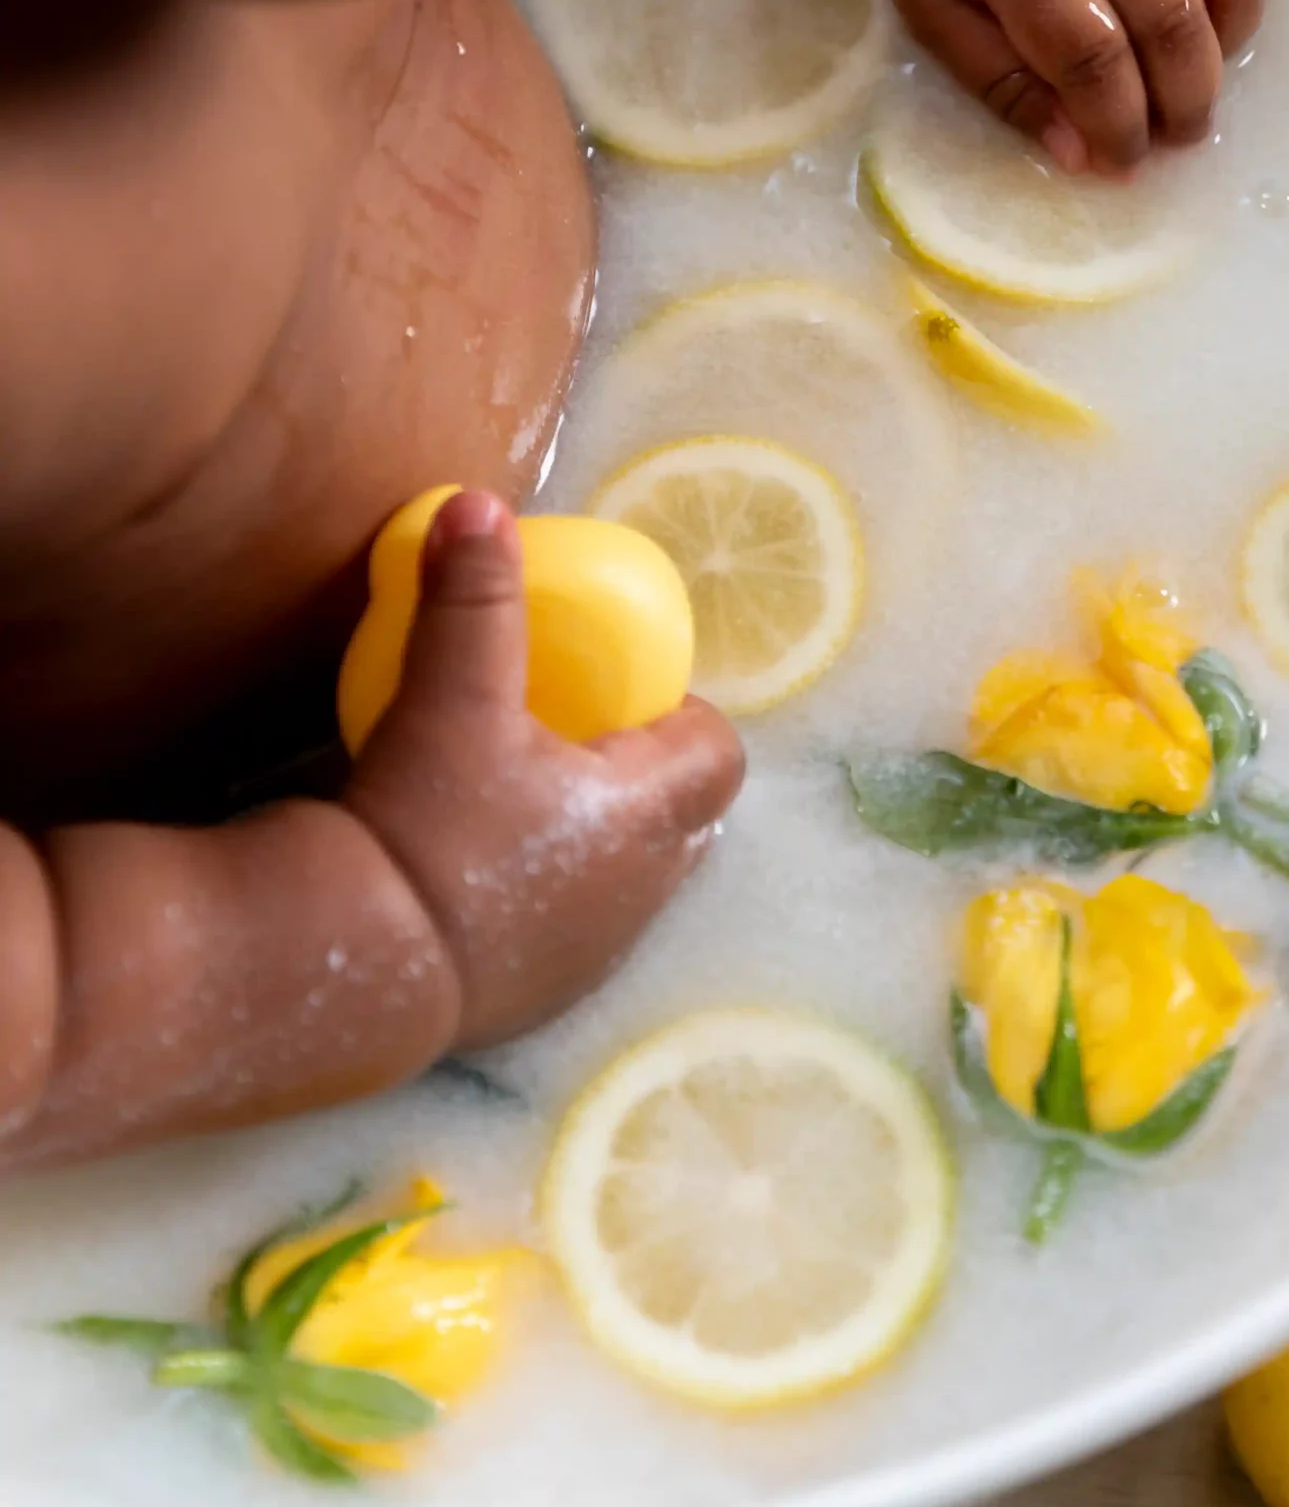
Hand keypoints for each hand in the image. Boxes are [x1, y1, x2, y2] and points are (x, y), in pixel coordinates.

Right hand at [350, 491, 742, 1048]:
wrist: (351, 964)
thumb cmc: (424, 821)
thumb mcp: (450, 694)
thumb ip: (473, 598)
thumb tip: (481, 505)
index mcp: (647, 812)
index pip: (719, 755)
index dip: (688, 718)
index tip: (625, 691)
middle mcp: (640, 890)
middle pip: (686, 822)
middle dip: (649, 778)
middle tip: (575, 737)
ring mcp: (593, 955)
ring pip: (630, 883)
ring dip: (600, 841)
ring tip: (525, 799)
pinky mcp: (537, 1002)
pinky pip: (570, 934)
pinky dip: (547, 898)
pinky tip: (481, 871)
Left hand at [869, 0, 1279, 174]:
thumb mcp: (930, 2)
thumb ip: (1001, 82)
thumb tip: (1081, 154)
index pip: (1091, 54)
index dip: (1117, 124)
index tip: (1122, 162)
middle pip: (1173, 16)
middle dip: (1185, 98)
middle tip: (1177, 133)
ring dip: (1230, 42)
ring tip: (1200, 71)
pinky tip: (1214, 8)